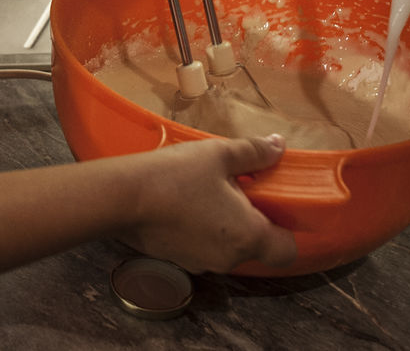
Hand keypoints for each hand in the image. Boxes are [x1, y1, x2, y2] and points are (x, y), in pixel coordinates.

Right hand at [123, 134, 296, 274]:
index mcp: (249, 235)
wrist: (121, 198)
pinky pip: (200, 248)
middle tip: (237, 189)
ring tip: (205, 193)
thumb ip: (254, 152)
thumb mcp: (219, 154)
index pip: (287, 250)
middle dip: (251, 221)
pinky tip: (183, 204)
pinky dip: (199, 231)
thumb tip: (279, 145)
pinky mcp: (176, 260)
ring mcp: (200, 263)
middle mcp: (228, 258)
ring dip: (223, 226)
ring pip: (226, 247)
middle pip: (255, 247)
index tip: (278, 207)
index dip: (288, 231)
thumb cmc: (175, 176)